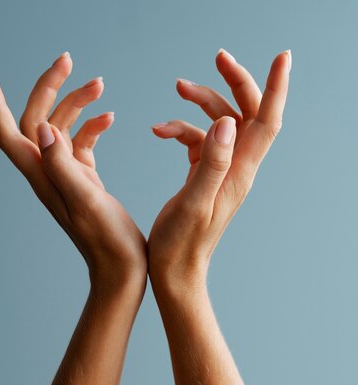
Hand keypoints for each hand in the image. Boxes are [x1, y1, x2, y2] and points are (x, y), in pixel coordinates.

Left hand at [0, 52, 146, 291]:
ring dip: (77, 104)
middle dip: (48, 88)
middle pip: (36, 121)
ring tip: (100, 85)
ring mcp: (67, 176)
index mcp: (43, 177)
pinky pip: (82, 144)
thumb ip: (62, 166)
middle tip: (67, 59)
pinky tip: (110, 119)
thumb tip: (43, 128)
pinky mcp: (84, 180)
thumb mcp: (86, 201)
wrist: (121, 268)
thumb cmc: (107, 242)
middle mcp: (49, 174)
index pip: (9, 135)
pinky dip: (93, 127)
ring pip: (61, 129)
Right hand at [148, 49, 290, 292]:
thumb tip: (227, 122)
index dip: (275, 88)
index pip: (267, 122)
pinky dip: (181, 130)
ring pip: (221, 123)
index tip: (281, 57)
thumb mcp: (194, 204)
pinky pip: (199, 141)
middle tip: (217, 57)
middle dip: (235, 82)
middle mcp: (236, 169)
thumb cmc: (182, 245)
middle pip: (247, 114)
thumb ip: (212, 164)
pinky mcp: (204, 175)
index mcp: (239, 173)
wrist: (175, 270)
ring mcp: (221, 171)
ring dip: (202, 102)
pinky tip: (160, 131)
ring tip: (176, 89)